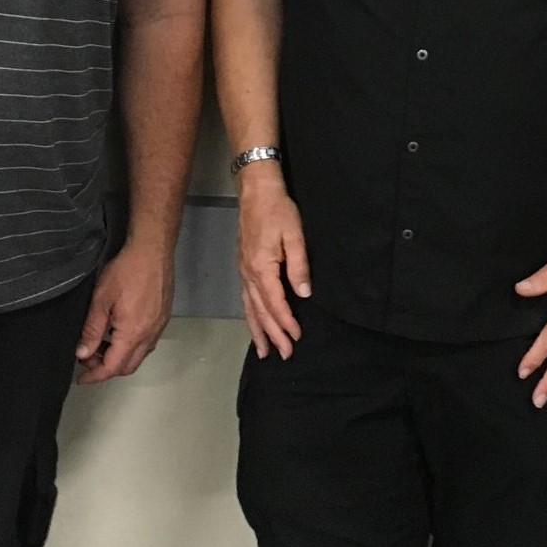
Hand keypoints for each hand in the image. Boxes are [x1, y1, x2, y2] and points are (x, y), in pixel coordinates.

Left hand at [74, 243, 174, 383]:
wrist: (153, 250)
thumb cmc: (125, 271)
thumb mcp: (101, 300)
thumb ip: (91, 330)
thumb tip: (82, 354)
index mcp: (133, 334)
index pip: (113, 367)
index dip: (95, 375)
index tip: (81, 378)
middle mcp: (150, 335)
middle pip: (128, 366)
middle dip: (106, 368)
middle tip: (88, 357)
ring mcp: (159, 326)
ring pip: (139, 355)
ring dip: (119, 356)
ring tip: (101, 343)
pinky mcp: (163, 317)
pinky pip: (148, 342)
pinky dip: (131, 345)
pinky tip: (119, 331)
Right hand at [236, 166, 309, 359]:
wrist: (256, 191)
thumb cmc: (278, 210)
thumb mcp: (294, 235)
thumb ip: (299, 266)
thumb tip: (304, 293)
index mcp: (261, 268)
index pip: (275, 303)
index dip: (286, 322)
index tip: (296, 337)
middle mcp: (248, 274)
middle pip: (260, 311)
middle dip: (272, 334)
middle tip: (283, 355)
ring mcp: (243, 271)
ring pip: (249, 308)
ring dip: (257, 330)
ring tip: (264, 351)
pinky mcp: (243, 266)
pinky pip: (245, 298)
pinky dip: (250, 315)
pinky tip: (255, 322)